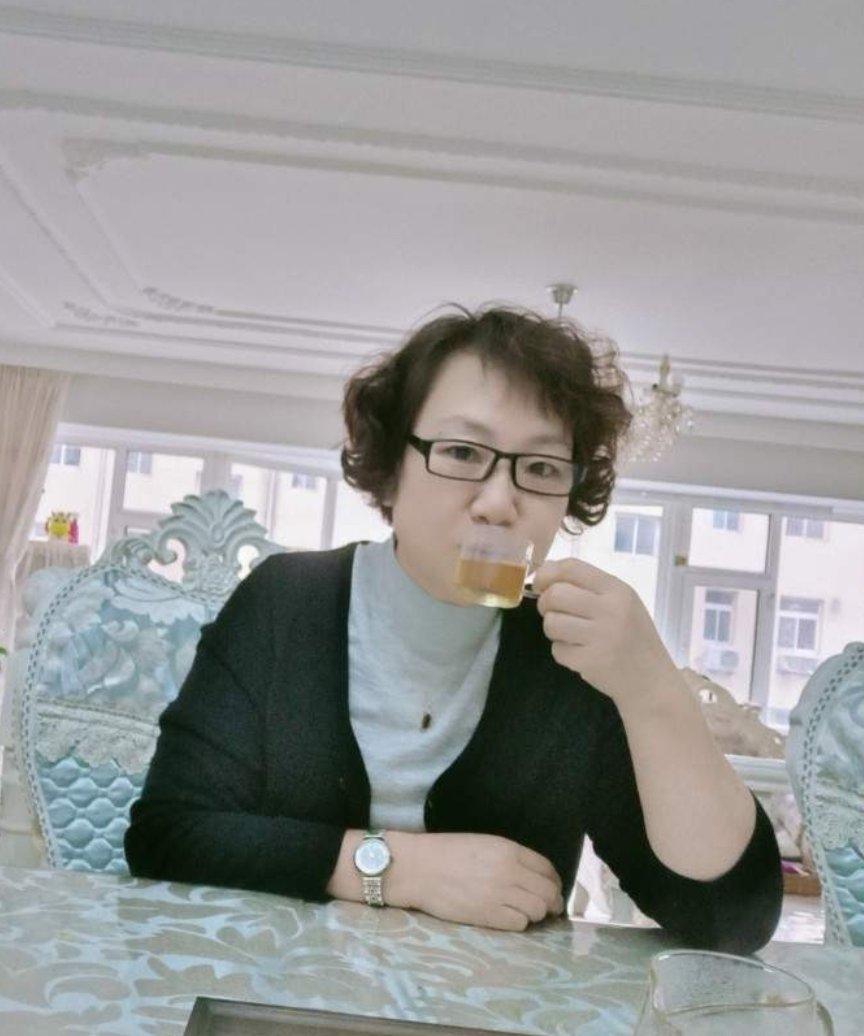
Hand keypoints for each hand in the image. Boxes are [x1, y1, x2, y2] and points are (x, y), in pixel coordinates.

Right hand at [388, 831, 562, 930]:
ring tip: (529, 912)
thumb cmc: (448, 851)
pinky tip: (511, 917)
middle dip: (553, 901)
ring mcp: (500, 896)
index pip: (547, 868)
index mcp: (509, 850)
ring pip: (538, 910)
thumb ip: (511, 856)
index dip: (554, 880)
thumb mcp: (485, 843)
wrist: (419, 868)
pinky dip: (520, 922)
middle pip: (548, 893)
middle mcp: (510, 872)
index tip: (553, 886)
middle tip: (550, 906)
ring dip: (537, 913)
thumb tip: (534, 874)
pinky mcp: (488, 916)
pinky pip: (519, 924)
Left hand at [532, 557, 678, 710]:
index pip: (572, 568)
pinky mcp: (590, 662)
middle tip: (553, 612)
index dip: (548, 574)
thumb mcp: (623, 603)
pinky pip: (557, 649)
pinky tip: (579, 653)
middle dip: (545, 603)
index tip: (541, 585)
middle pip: (556, 594)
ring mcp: (601, 637)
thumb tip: (544, 576)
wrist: (651, 680)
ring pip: (552, 622)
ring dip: (552, 628)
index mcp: (618, 590)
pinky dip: (562, 652)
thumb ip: (589, 587)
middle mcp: (611, 610)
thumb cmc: (634, 637)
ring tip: (568, 634)